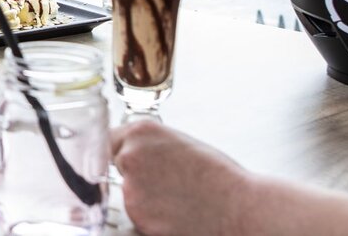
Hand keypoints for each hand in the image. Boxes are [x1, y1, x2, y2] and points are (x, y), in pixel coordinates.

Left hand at [111, 120, 252, 235]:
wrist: (237, 208)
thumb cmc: (219, 176)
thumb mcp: (181, 143)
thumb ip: (150, 144)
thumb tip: (135, 151)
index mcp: (142, 132)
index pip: (110, 138)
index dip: (121, 150)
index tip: (123, 157)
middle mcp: (131, 156)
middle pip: (118, 164)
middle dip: (134, 173)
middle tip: (166, 181)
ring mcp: (131, 187)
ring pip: (128, 191)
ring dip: (144, 195)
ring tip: (177, 197)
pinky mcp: (137, 215)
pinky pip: (136, 213)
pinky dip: (150, 214)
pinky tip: (175, 211)